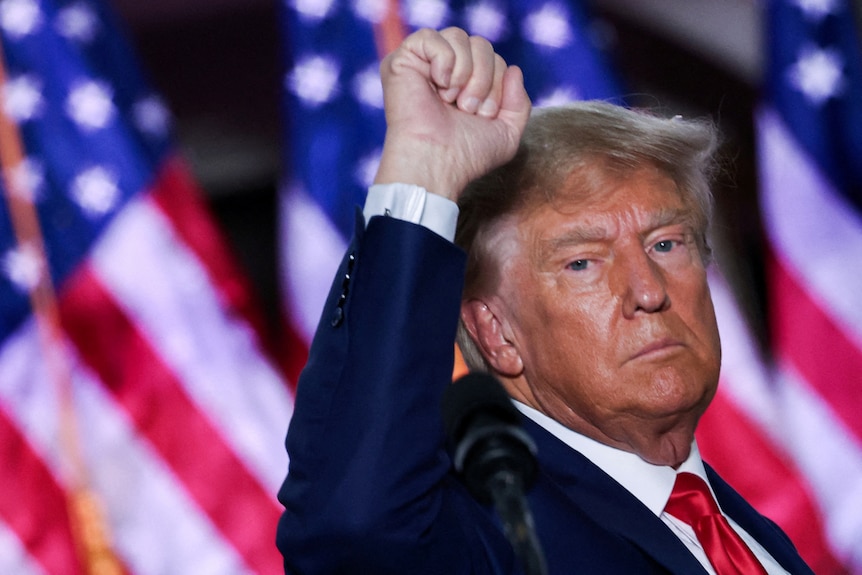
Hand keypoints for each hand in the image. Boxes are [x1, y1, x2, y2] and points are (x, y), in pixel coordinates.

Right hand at [374, 27, 530, 200]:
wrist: (438, 163)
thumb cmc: (467, 155)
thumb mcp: (507, 133)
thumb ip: (519, 102)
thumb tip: (513, 69)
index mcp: (464, 84)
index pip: (494, 58)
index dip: (497, 83)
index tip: (483, 114)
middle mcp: (443, 72)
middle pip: (480, 43)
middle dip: (484, 78)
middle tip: (468, 108)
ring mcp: (421, 65)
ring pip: (459, 36)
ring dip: (465, 72)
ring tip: (452, 100)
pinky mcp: (401, 61)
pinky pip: (431, 36)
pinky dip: (443, 61)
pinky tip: (437, 85)